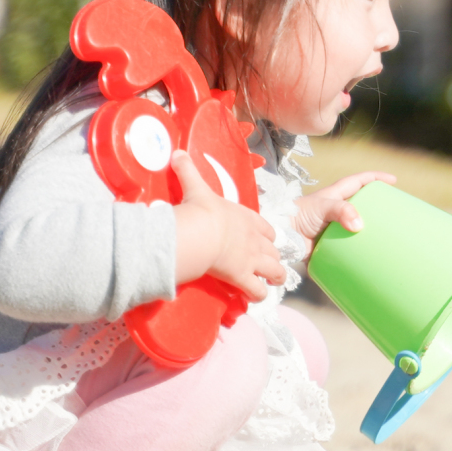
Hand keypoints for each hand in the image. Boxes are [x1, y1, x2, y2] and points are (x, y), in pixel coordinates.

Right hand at [172, 151, 284, 299]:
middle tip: (271, 264)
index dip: (267, 235)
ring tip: (274, 282)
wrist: (202, 232)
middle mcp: (254, 239)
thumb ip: (188, 171)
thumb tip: (176, 153)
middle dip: (274, 257)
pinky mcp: (243, 277)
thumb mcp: (197, 187)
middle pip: (273, 250)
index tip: (266, 239)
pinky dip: (259, 294)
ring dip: (275, 276)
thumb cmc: (201, 210)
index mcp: (247, 219)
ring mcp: (251, 259)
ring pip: (273, 270)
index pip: (266, 228)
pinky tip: (256, 298)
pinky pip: (258, 290)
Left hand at [293, 171, 398, 246]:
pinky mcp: (330, 244)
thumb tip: (360, 225)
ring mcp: (333, 227)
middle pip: (362, 204)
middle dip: (377, 205)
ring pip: (356, 226)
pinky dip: (358, 248)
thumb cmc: (298, 216)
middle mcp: (336, 210)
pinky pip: (348, 245)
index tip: (393, 181)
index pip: (360, 181)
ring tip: (386, 235)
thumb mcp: (322, 207)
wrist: (281, 237)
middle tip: (393, 211)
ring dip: (369, 229)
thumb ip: (341, 211)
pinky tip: (368, 254)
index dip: (377, 179)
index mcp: (336, 195)